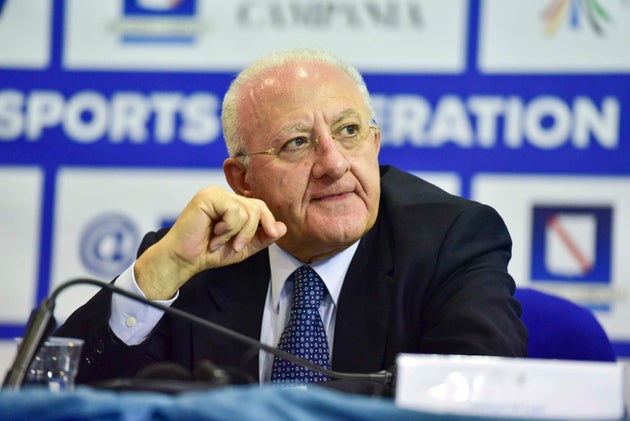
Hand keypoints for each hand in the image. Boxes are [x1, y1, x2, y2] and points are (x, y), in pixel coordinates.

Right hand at [134, 186, 286, 299]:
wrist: (184, 260)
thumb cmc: (208, 252)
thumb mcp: (243, 247)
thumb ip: (263, 237)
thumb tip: (282, 227)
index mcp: (232, 202)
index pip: (260, 206)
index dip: (268, 222)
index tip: (271, 236)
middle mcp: (224, 194)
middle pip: (256, 207)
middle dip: (251, 232)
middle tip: (234, 247)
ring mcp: (215, 193)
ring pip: (247, 211)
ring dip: (236, 233)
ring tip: (218, 241)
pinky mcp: (208, 196)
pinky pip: (234, 211)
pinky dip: (227, 229)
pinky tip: (213, 234)